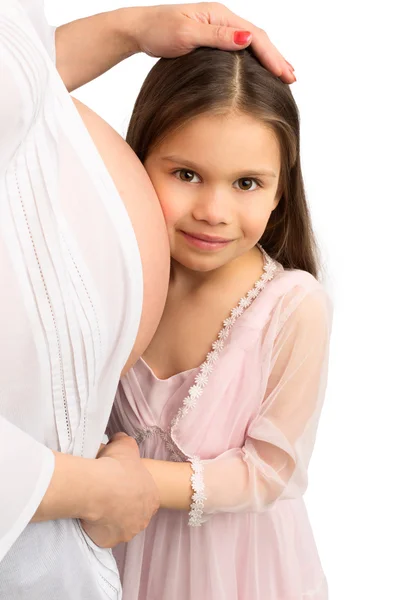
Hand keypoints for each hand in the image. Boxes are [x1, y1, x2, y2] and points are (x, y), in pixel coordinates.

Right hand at [80, 433, 158, 547]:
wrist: (97, 486)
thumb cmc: (115, 465)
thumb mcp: (126, 445)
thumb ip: (126, 442)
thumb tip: (120, 438)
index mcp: (152, 497)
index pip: (144, 495)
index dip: (131, 489)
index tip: (118, 483)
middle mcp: (144, 517)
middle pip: (134, 513)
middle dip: (122, 506)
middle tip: (106, 494)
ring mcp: (128, 532)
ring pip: (119, 526)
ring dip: (111, 518)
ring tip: (96, 505)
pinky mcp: (110, 541)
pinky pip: (104, 535)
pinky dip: (97, 529)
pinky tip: (89, 517)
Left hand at [127, 3, 294, 82]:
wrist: (141, 30)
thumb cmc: (159, 31)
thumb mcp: (188, 34)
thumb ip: (218, 38)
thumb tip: (248, 39)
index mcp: (221, 16)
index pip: (255, 36)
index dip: (272, 56)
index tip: (285, 75)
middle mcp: (223, 20)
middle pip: (258, 39)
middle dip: (277, 58)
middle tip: (292, 78)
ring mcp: (218, 29)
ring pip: (251, 43)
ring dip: (269, 58)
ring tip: (284, 74)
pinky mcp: (212, 39)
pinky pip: (240, 49)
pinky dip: (254, 59)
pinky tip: (259, 70)